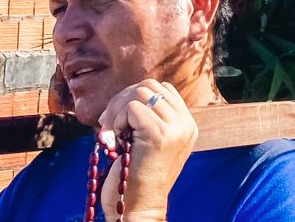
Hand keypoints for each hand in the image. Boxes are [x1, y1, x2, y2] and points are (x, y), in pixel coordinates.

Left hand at [97, 80, 197, 221]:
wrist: (139, 210)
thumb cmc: (136, 179)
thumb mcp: (148, 143)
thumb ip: (148, 119)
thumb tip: (128, 93)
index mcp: (187, 125)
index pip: (162, 89)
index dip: (135, 97)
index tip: (118, 120)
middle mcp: (186, 125)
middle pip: (150, 86)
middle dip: (122, 99)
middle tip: (107, 124)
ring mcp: (176, 129)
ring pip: (141, 92)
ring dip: (117, 109)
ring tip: (110, 133)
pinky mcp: (160, 135)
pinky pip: (132, 107)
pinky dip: (116, 120)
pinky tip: (113, 141)